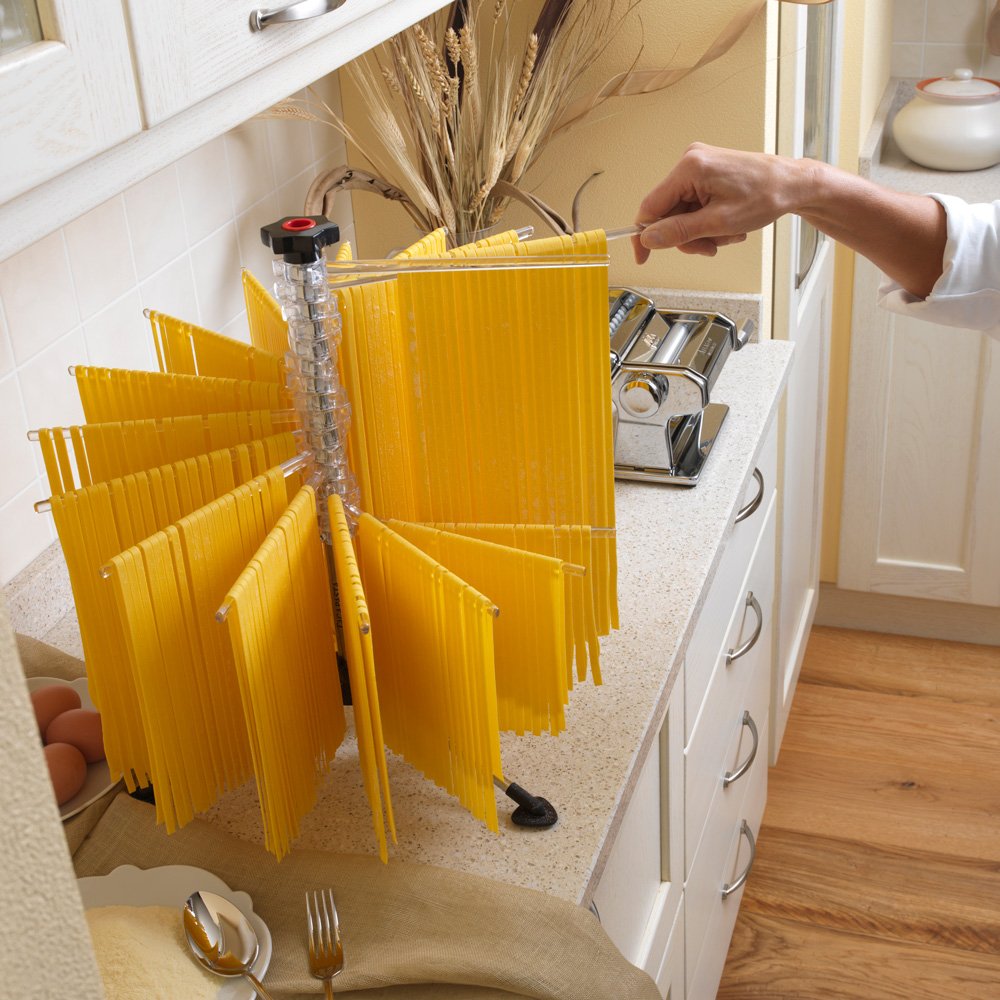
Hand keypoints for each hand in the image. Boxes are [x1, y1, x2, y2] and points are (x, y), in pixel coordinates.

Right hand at [632, 143, 806, 263]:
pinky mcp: (708, 172)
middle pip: (668, 212)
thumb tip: (649, 238)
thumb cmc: (766, 195)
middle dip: (687, 236)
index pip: (651, 206)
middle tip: (709, 246)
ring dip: (701, 231)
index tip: (643, 257)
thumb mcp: (718, 222)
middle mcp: (691, 161)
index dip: (645, 235)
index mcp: (689, 168)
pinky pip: (695, 205)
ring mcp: (700, 166)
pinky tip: (728, 224)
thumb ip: (679, 231)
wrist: (793, 184)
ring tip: (726, 234)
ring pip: (683, 213)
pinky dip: (708, 221)